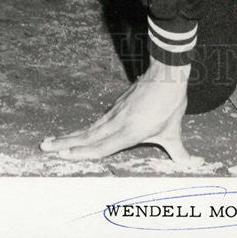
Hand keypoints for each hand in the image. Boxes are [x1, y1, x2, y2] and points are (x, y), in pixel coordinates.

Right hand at [40, 59, 201, 166]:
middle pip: (87, 136)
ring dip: (71, 135)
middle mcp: (118, 122)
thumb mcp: (174, 131)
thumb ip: (179, 152)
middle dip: (65, 143)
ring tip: (52, 140)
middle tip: (44, 147)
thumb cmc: (170, 103)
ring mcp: (116, 112)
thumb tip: (192, 164)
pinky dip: (86, 128)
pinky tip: (79, 133)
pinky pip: (98, 120)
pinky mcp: (118, 104)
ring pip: (90, 127)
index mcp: (129, 132)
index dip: (80, 153)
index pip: (100, 147)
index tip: (62, 156)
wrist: (168, 73)